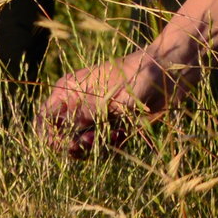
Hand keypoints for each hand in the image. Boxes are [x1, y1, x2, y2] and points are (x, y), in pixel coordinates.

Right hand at [38, 49, 186, 158]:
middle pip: (60, 138)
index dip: (49, 136)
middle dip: (74, 146)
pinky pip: (101, 147)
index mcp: (69, 90)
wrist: (172, 70)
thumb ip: (91, 112)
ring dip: (94, 148)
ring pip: (80, 145)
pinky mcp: (112, 126)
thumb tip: (71, 130)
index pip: (44, 119)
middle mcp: (78, 105)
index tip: (68, 143)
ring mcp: (95, 117)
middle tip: (92, 141)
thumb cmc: (142, 72)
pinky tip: (122, 135)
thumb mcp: (114, 93)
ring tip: (115, 135)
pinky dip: (110, 146)